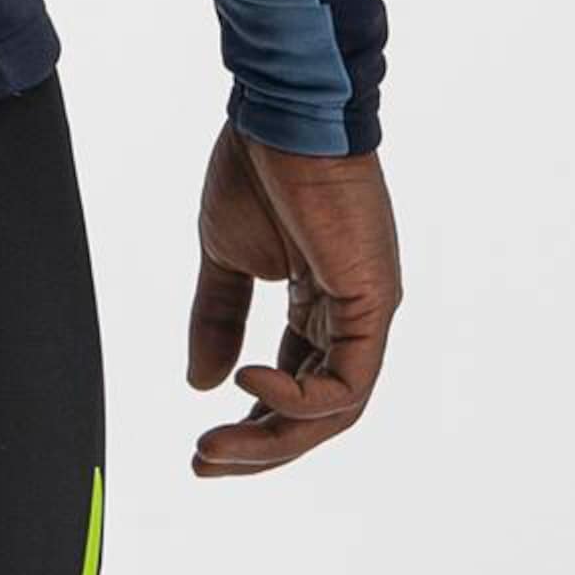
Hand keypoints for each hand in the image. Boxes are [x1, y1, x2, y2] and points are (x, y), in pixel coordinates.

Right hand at [186, 122, 400, 476]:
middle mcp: (350, 315)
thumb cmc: (257, 165)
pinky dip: (299, 396)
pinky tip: (249, 381)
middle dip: (259, 445)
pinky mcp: (373, 303)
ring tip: (218, 445)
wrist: (279, 113)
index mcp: (318, 301)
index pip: (293, 382)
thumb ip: (218, 315)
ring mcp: (366, 312)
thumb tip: (202, 382)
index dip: (252, 420)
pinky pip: (347, 382)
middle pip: (314, 409)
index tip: (202, 443)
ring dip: (274, 437)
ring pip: (332, 410)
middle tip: (206, 462)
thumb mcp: (225, 254)